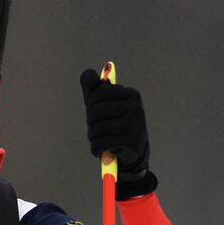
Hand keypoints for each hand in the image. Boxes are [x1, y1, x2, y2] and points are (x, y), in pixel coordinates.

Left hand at [79, 68, 157, 199]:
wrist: (132, 151)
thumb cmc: (114, 123)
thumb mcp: (104, 104)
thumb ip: (93, 88)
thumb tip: (88, 73)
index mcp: (130, 94)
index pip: (96, 94)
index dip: (91, 106)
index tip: (98, 114)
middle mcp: (135, 107)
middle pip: (94, 112)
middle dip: (91, 123)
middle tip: (98, 130)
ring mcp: (135, 125)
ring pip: (96, 130)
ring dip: (93, 138)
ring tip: (101, 140)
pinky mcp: (132, 143)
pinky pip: (100, 144)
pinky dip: (95, 149)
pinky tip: (101, 150)